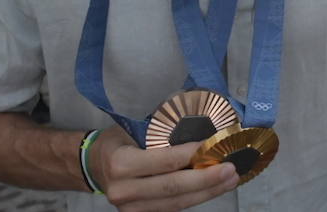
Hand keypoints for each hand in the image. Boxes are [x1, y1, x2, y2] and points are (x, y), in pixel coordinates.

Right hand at [92, 126, 239, 209]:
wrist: (94, 165)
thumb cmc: (118, 141)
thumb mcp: (133, 128)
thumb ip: (161, 131)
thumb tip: (201, 123)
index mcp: (121, 163)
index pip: (165, 161)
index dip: (193, 155)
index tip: (216, 146)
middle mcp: (124, 190)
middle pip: (174, 187)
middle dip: (207, 179)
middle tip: (231, 168)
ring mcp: (131, 208)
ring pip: (177, 202)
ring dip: (207, 192)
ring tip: (230, 180)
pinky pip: (173, 208)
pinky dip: (195, 198)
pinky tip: (212, 188)